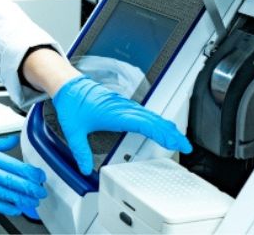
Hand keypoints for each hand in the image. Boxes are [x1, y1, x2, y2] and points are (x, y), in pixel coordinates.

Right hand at [0, 135, 47, 218]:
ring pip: (9, 195)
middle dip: (32, 188)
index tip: (40, 176)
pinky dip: (10, 207)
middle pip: (16, 182)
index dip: (32, 173)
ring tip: (34, 200)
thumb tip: (14, 139)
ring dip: (24, 199)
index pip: (17, 166)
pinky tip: (18, 207)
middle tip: (41, 191)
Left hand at [51, 75, 191, 173]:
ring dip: (165, 127)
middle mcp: (123, 108)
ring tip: (178, 139)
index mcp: (115, 113)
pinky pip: (144, 113)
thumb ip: (80, 151)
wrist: (67, 84)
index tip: (175, 142)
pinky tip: (160, 128)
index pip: (145, 124)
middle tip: (185, 146)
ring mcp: (124, 105)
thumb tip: (85, 168)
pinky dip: (156, 121)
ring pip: (150, 116)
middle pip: (153, 120)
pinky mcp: (122, 105)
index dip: (162, 133)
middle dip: (171, 133)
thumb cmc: (71, 102)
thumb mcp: (73, 130)